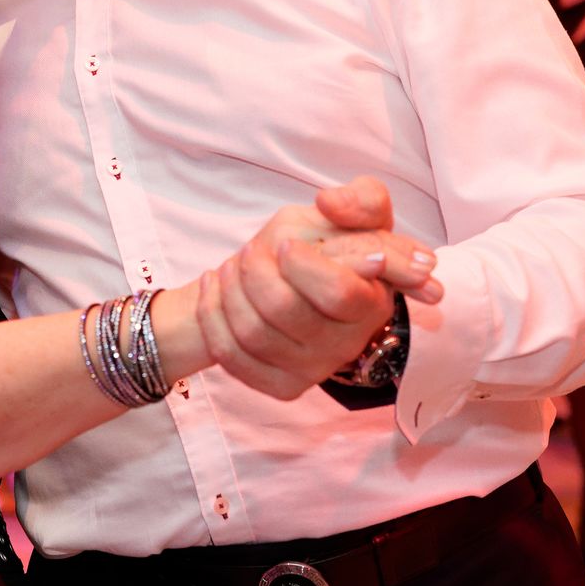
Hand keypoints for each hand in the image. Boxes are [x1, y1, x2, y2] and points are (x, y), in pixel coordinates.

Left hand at [192, 176, 441, 399]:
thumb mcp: (359, 211)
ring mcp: (314, 369)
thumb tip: (330, 204)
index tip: (284, 244)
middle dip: (255, 271)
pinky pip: (231, 356)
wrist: (293, 282)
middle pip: (285, 311)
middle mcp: (348, 343)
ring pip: (253, 334)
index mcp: (372, 301)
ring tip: (230, 267)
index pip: (338, 293)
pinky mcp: (282, 385)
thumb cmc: (331, 245)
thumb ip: (363, 200)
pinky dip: (212, 316)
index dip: (303, 264)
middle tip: (249, 250)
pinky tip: (213, 289)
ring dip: (229, 291)